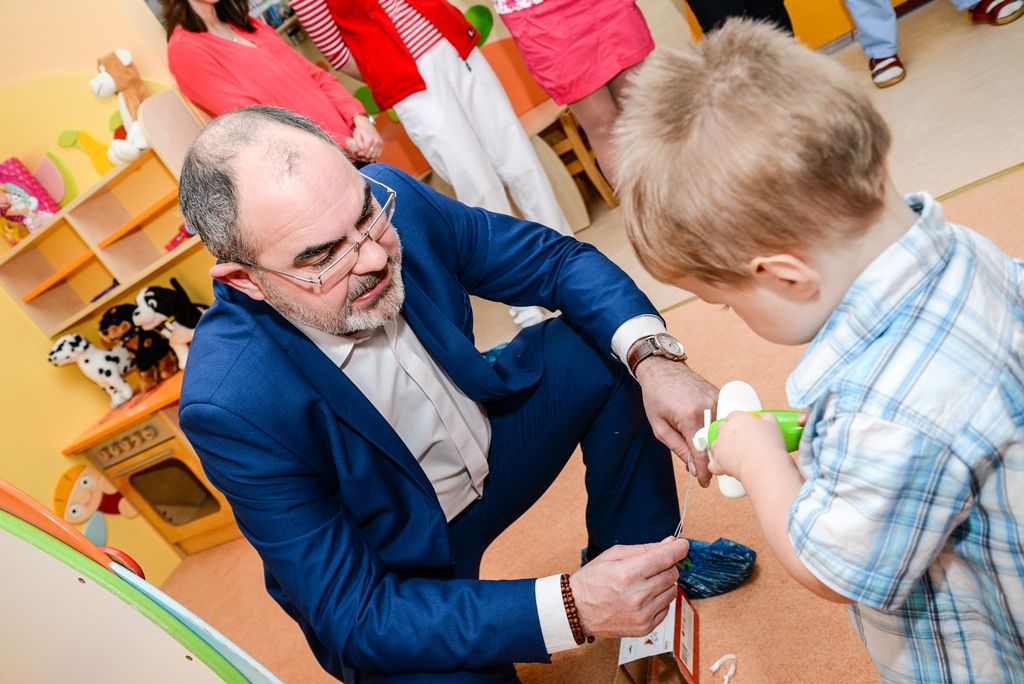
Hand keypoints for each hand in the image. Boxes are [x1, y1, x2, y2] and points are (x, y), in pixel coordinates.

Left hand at [351, 115, 382, 160]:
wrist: (366, 124)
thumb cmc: (360, 130)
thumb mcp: (356, 135)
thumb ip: (358, 142)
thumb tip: (362, 148)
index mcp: (369, 139)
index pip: (365, 152)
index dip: (360, 155)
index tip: (357, 153)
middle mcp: (376, 141)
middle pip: (370, 155)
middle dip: (364, 156)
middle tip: (360, 155)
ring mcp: (380, 143)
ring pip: (374, 156)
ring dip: (369, 157)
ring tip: (364, 155)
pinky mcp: (382, 144)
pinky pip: (378, 154)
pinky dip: (374, 156)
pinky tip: (369, 154)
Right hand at [569, 538, 688, 637]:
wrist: (577, 611)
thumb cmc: (592, 580)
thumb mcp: (612, 555)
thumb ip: (643, 549)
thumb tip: (669, 543)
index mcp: (628, 573)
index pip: (665, 558)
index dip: (678, 548)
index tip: (683, 544)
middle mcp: (638, 595)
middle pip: (672, 574)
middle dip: (665, 566)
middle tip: (650, 566)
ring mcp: (643, 614)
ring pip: (672, 591)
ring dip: (663, 584)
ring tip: (643, 584)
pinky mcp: (645, 627)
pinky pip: (666, 608)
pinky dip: (659, 600)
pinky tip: (642, 597)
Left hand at [635, 357, 718, 485]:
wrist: (662, 368)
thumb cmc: (656, 396)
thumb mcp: (659, 427)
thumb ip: (677, 448)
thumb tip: (692, 466)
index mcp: (690, 417)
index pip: (702, 452)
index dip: (704, 471)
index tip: (705, 483)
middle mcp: (708, 408)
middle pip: (716, 443)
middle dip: (712, 459)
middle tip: (706, 470)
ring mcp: (717, 399)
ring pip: (723, 430)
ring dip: (718, 444)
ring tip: (710, 454)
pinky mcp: (720, 394)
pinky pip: (724, 417)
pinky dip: (720, 429)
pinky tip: (713, 435)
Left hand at [708, 411, 786, 480]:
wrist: (763, 465)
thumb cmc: (769, 445)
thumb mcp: (773, 425)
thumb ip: (767, 418)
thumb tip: (765, 418)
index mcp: (737, 419)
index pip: (733, 416)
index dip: (739, 423)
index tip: (745, 428)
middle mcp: (725, 431)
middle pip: (722, 428)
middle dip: (729, 434)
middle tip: (741, 441)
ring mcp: (719, 446)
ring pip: (715, 445)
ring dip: (722, 448)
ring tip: (735, 455)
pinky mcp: (718, 462)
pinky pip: (713, 464)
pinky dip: (718, 466)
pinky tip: (725, 467)